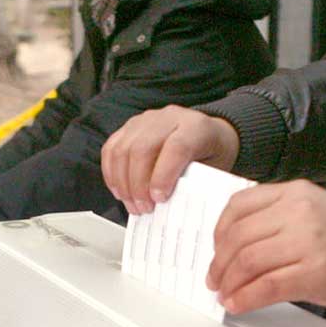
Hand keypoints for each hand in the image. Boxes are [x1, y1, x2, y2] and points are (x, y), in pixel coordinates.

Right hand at [100, 106, 240, 214]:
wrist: (207, 133)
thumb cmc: (211, 152)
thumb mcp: (214, 169)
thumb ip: (196, 184)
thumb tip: (175, 208)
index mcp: (195, 127)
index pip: (175, 147)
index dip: (163, 175)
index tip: (159, 199)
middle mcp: (168, 118)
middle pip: (142, 148)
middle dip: (138, 184)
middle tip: (144, 208)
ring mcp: (145, 120)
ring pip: (123, 149)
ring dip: (123, 183)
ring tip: (132, 204)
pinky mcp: (129, 127)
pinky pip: (111, 148)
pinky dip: (111, 173)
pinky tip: (120, 191)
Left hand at [208, 180, 325, 314]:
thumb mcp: (315, 210)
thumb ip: (278, 216)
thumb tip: (234, 242)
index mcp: (296, 192)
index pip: (238, 205)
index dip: (218, 232)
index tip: (215, 250)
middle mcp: (300, 212)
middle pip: (238, 236)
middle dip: (219, 263)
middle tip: (215, 279)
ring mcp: (308, 241)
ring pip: (247, 261)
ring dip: (229, 283)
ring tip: (226, 293)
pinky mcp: (316, 272)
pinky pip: (266, 286)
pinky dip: (245, 298)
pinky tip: (239, 304)